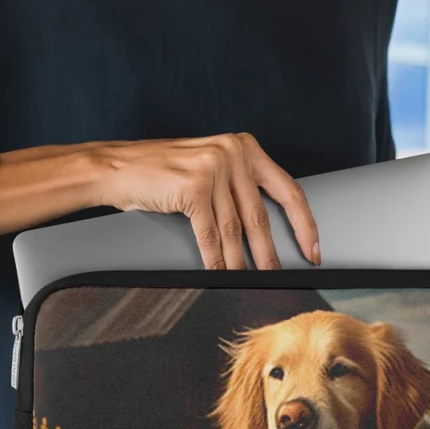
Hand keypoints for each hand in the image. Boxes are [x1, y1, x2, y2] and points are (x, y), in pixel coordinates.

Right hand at [91, 131, 320, 270]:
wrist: (117, 167)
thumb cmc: (162, 172)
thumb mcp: (210, 167)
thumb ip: (237, 187)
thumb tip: (264, 231)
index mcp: (244, 147)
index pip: (287, 189)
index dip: (304, 223)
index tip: (312, 248)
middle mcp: (233, 152)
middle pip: (260, 215)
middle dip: (270, 253)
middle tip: (280, 276)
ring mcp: (213, 168)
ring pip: (234, 229)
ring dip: (242, 262)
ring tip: (248, 281)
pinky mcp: (193, 187)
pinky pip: (209, 234)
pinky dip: (215, 259)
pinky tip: (219, 273)